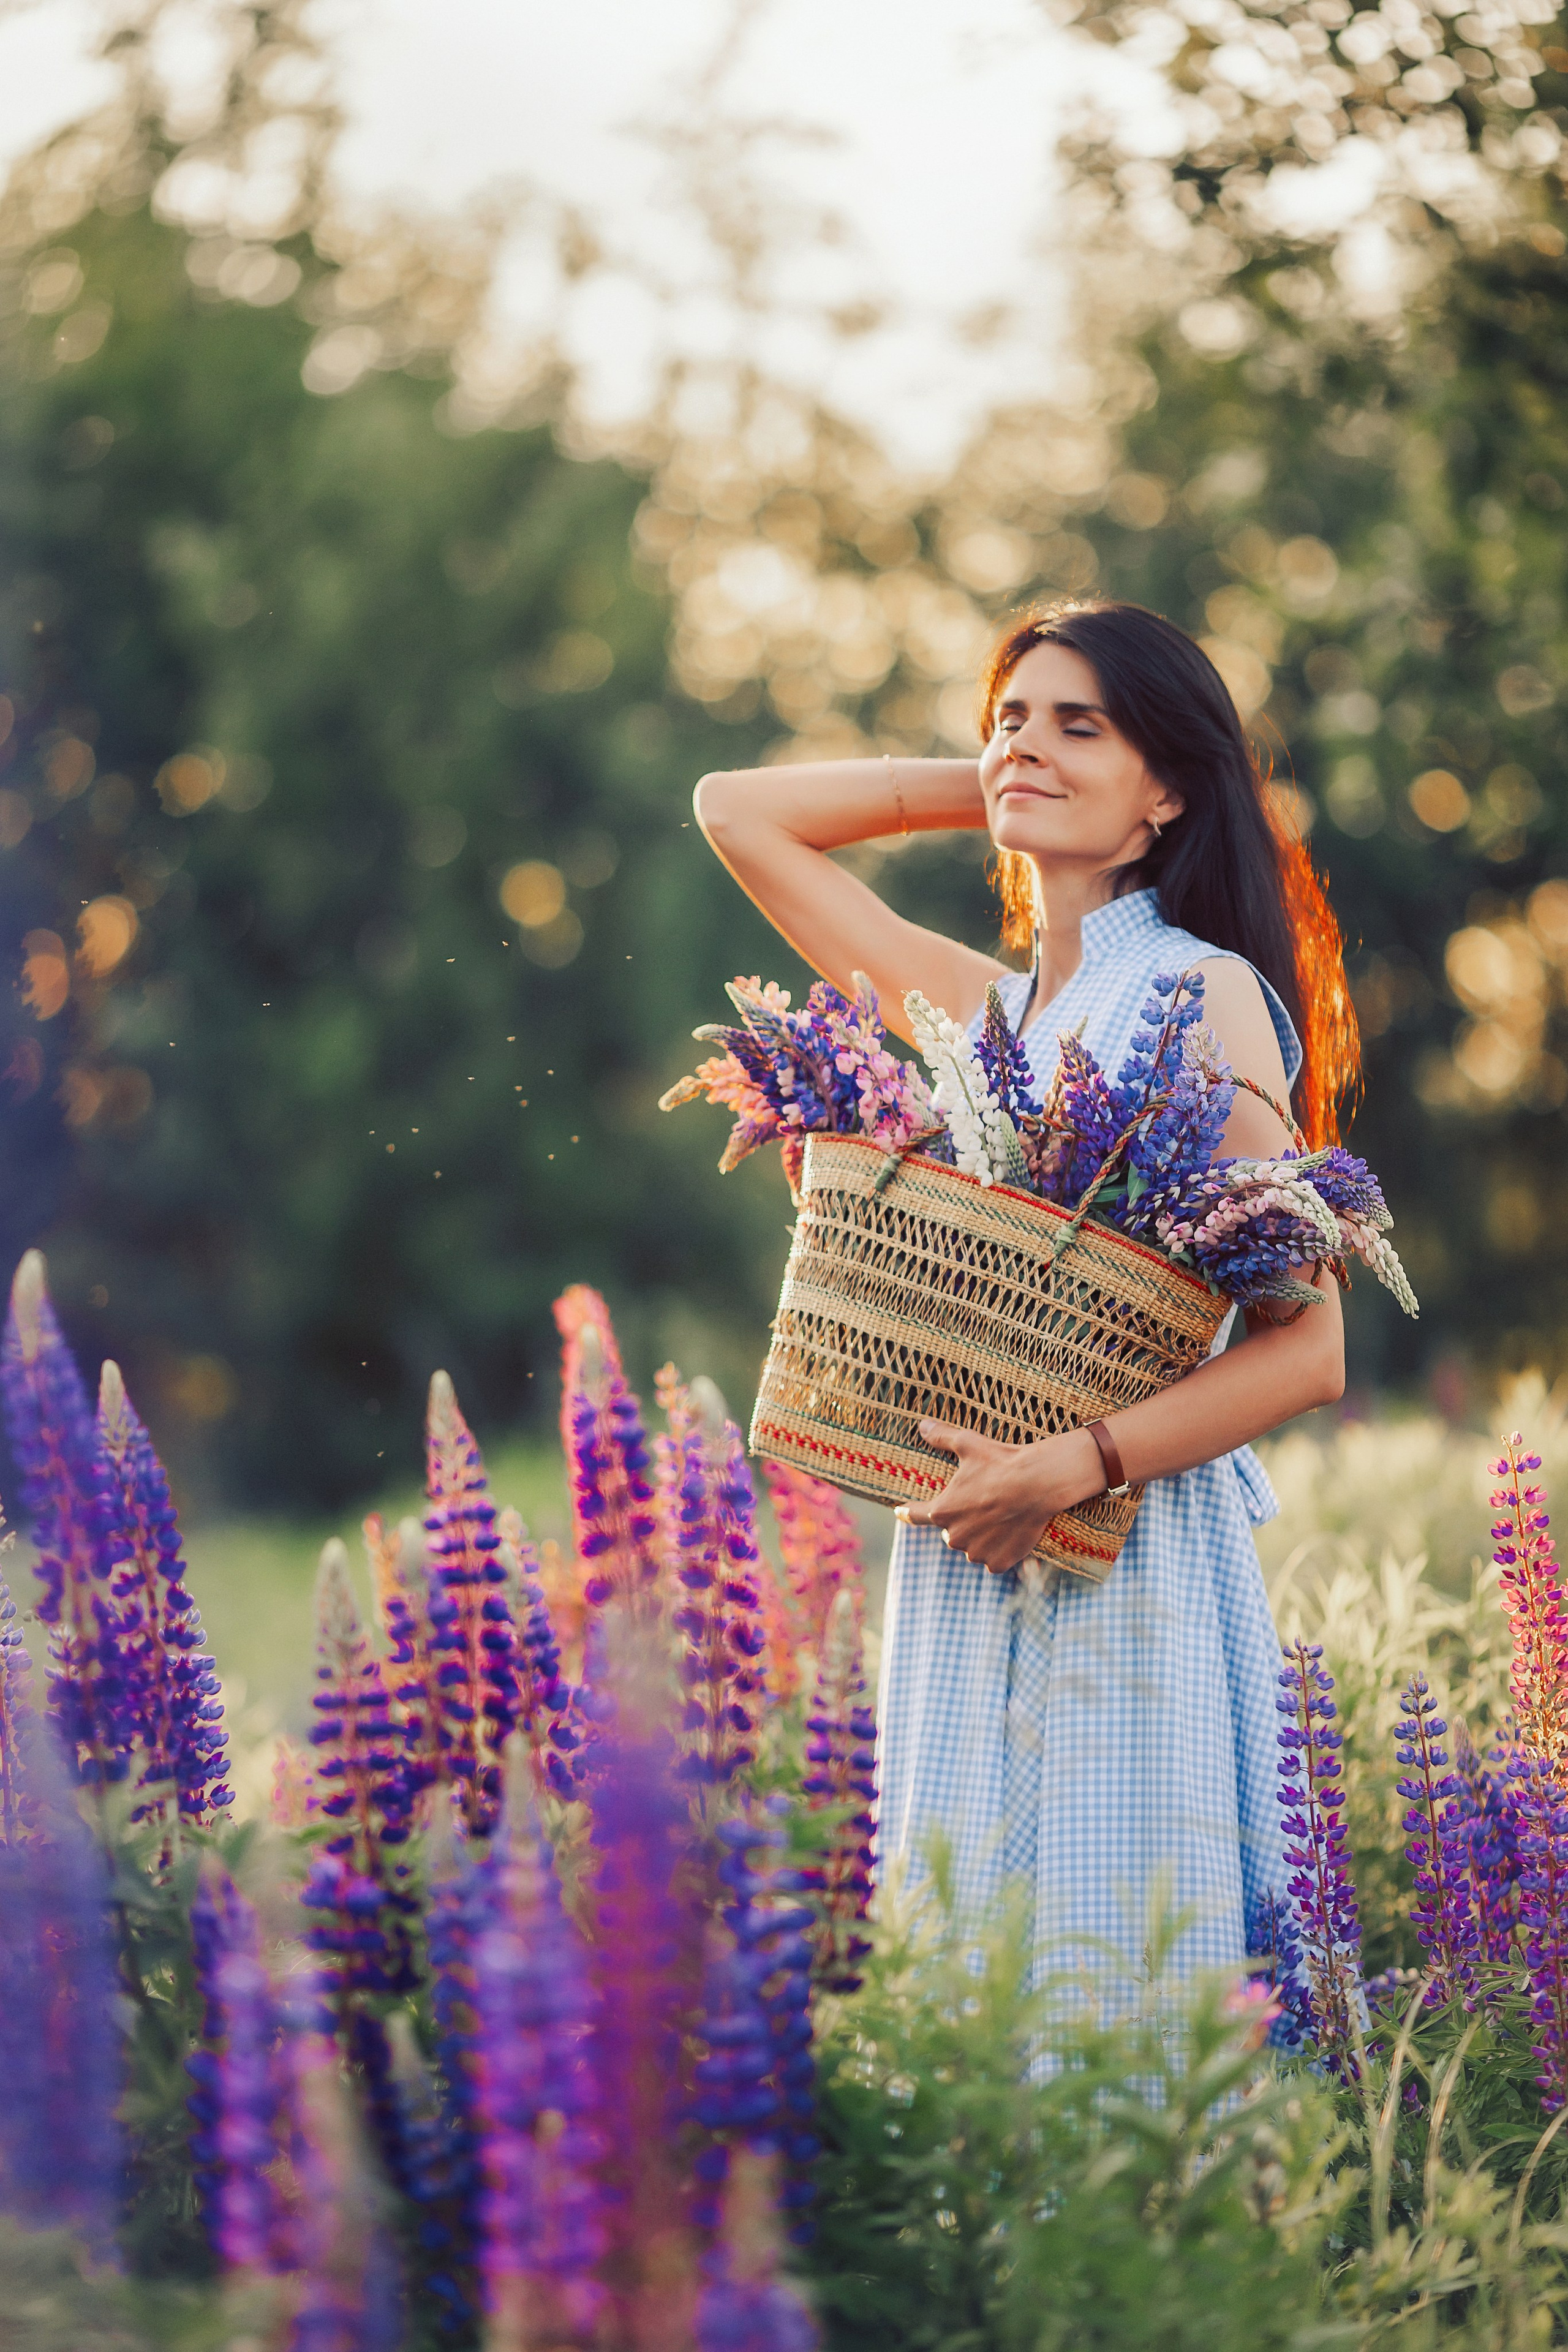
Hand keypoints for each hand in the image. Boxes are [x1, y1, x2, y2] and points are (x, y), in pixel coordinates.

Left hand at [895, 1419, 1104, 1574]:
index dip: (908, 1512)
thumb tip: (921, 1425)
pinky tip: (1010, 1533)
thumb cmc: (1000, 1461)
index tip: (900, 1512)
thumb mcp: (967, 1443)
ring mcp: (977, 1552)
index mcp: (942, 1511)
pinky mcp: (999, 1563)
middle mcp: (955, 1536)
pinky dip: (999, 1550)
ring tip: (1001, 1516)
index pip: (916, 1514)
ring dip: (981, 1537)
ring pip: (973, 1546)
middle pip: (952, 1531)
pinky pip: (993, 1560)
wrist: (1038, 1483)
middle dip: (963, 1520)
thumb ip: (941, 1436)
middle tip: (984, 1502)